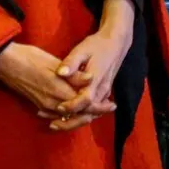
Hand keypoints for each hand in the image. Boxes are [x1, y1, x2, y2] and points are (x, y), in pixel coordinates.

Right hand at [0, 43, 116, 121]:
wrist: (5, 63)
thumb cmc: (30, 58)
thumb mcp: (53, 63)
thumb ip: (73, 74)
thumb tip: (90, 80)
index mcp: (58, 91)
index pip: (84, 104)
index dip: (99, 106)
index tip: (111, 105)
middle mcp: (52, 103)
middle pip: (78, 114)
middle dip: (94, 113)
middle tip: (107, 109)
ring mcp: (43, 105)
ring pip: (68, 116)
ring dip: (82, 114)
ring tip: (94, 110)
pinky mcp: (37, 104)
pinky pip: (56, 115)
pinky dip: (68, 115)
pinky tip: (73, 110)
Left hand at [49, 0, 135, 130]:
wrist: (116, 44)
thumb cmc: (97, 45)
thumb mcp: (83, 49)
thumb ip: (71, 62)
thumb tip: (60, 72)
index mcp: (96, 80)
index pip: (85, 100)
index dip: (71, 106)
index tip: (58, 107)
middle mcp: (102, 90)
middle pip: (88, 113)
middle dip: (70, 121)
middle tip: (52, 124)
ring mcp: (104, 93)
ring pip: (90, 114)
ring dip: (74, 121)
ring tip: (56, 123)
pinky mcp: (103, 93)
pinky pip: (93, 110)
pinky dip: (81, 116)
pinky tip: (67, 117)